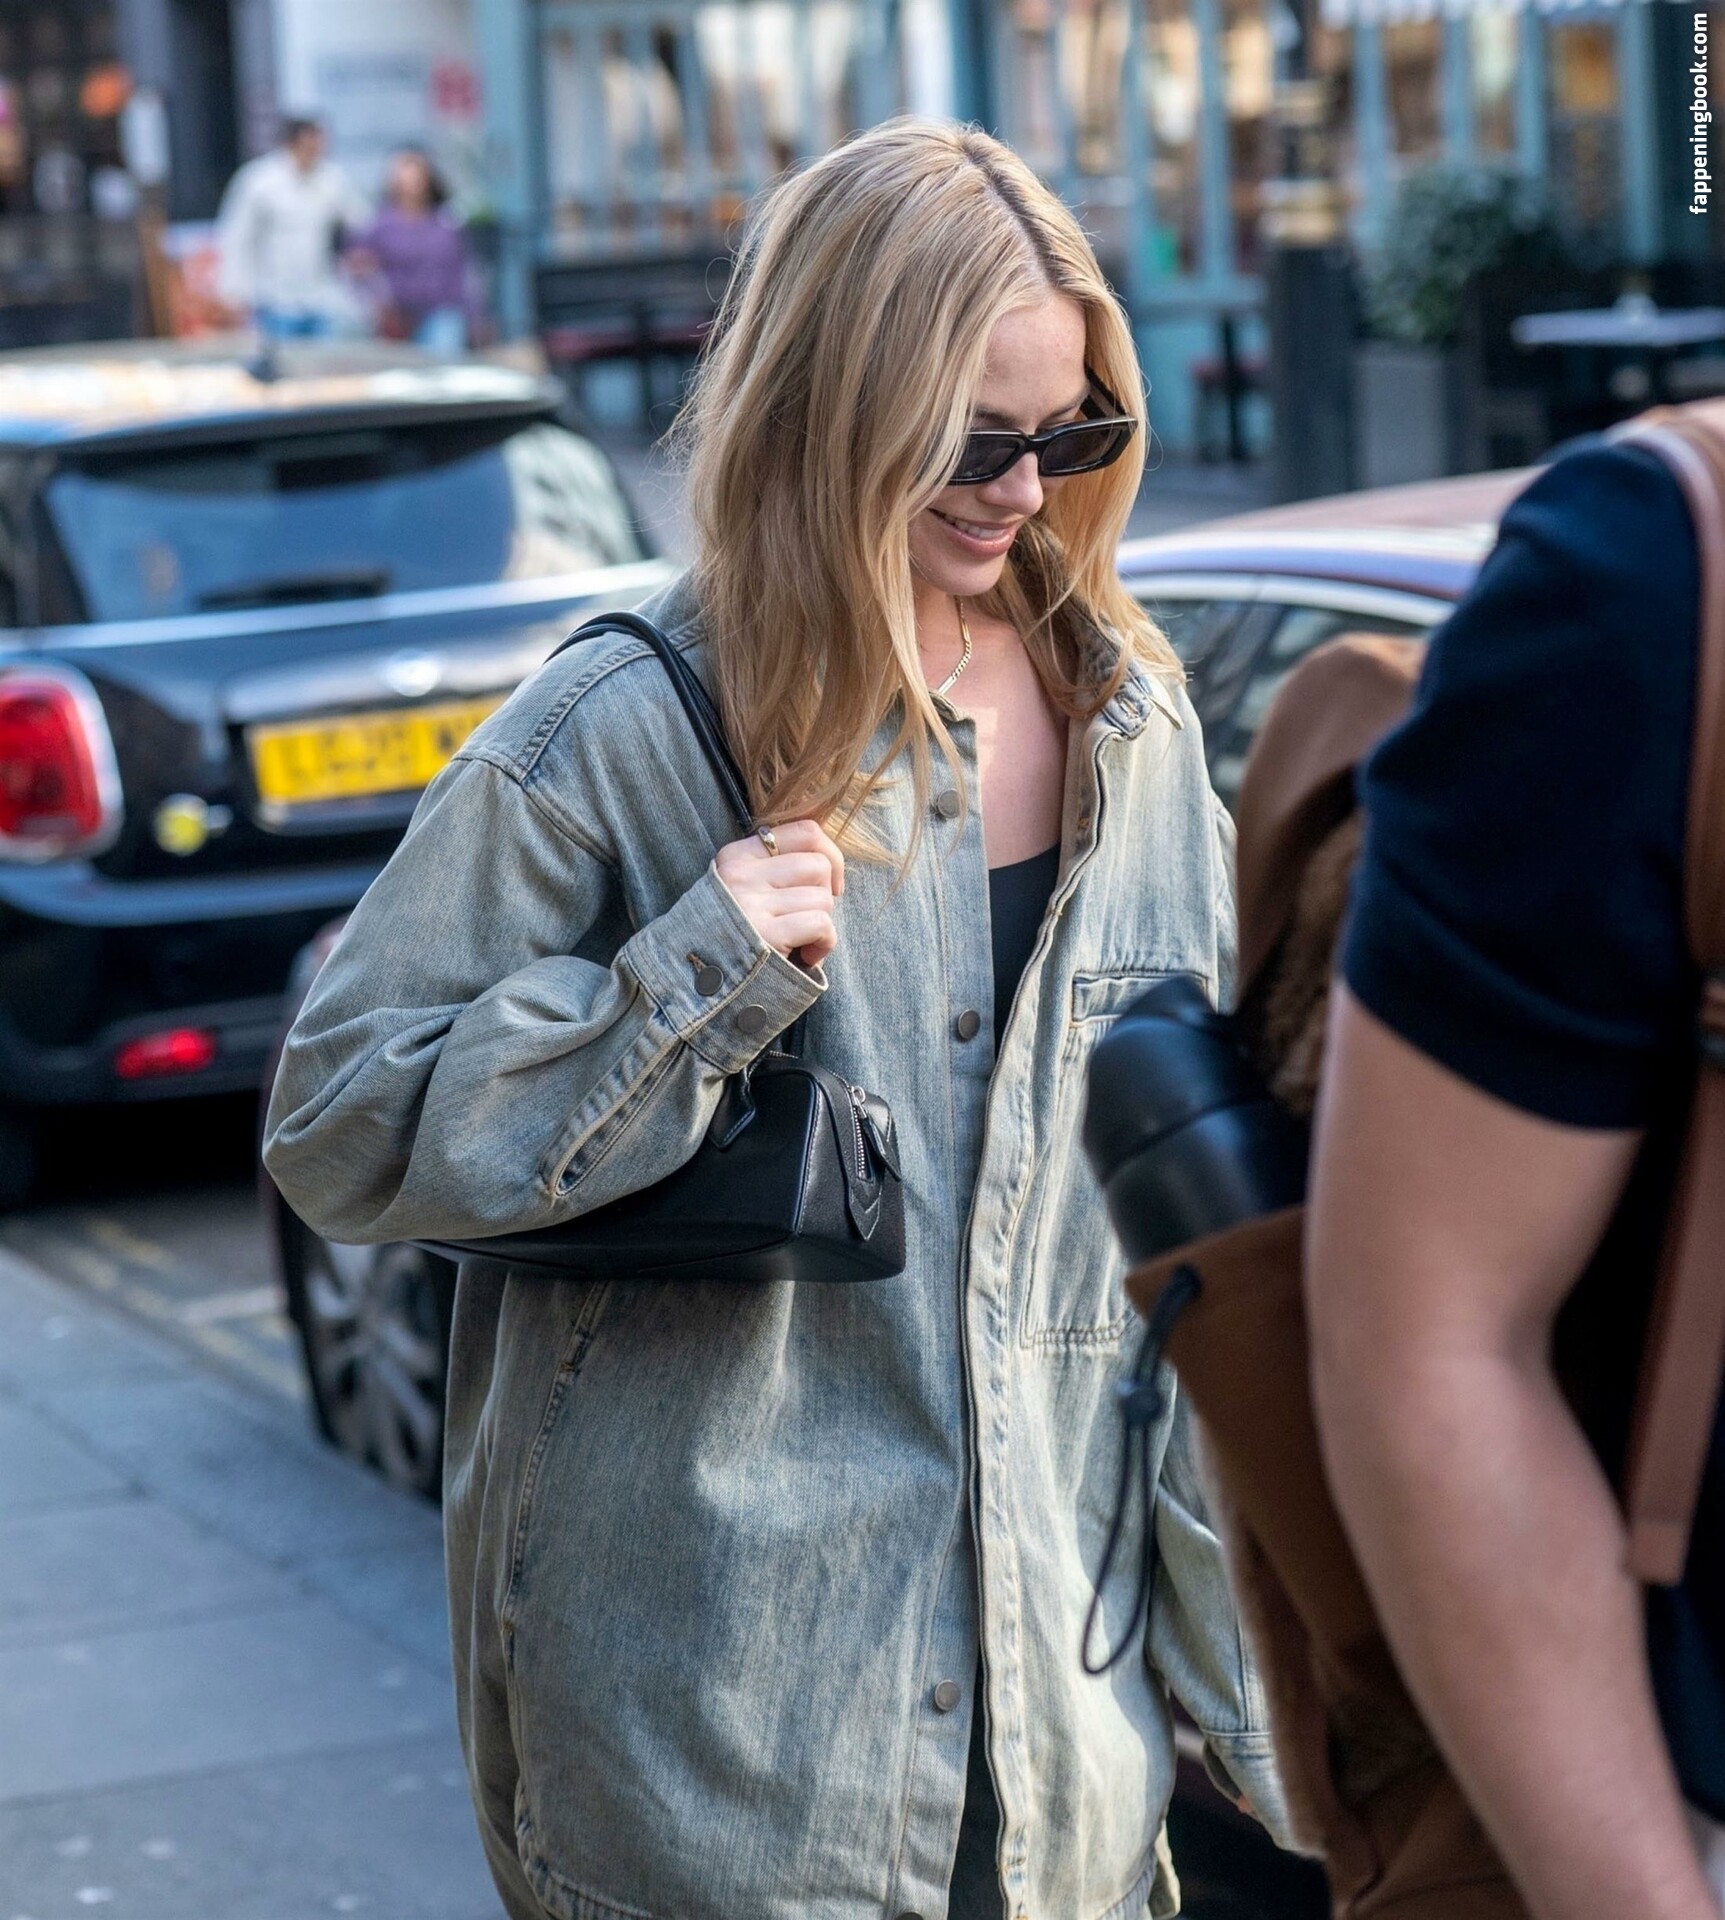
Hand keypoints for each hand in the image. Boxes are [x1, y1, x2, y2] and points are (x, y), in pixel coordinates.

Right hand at [714, 820, 843, 967]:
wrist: (691, 979)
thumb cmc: (729, 937)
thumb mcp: (739, 890)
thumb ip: (774, 870)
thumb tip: (830, 864)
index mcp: (737, 856)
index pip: (805, 832)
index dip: (830, 855)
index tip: (829, 883)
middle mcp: (742, 874)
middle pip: (819, 865)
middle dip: (826, 895)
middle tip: (811, 919)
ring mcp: (751, 904)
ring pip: (822, 897)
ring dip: (825, 924)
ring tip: (806, 943)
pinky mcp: (765, 936)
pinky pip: (820, 924)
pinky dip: (825, 943)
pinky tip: (809, 957)